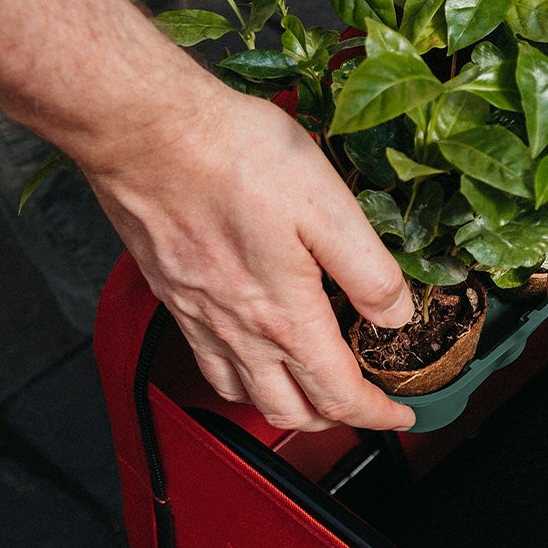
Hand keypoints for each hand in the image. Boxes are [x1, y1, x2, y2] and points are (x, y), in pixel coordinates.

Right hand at [87, 81, 416, 432]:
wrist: (144, 128)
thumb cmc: (235, 157)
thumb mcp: (330, 207)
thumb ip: (369, 271)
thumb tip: (396, 316)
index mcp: (284, 316)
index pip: (338, 394)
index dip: (377, 414)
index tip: (402, 416)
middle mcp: (237, 330)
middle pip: (290, 410)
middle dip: (335, 419)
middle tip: (366, 404)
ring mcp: (198, 316)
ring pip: (243, 395)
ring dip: (285, 406)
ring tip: (314, 389)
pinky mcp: (172, 295)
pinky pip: (206, 363)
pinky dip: (237, 379)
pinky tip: (251, 354)